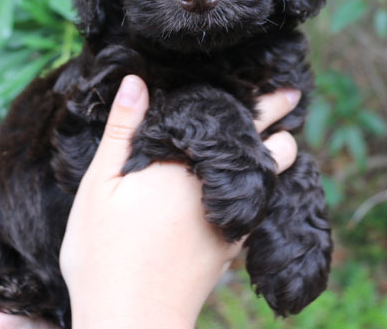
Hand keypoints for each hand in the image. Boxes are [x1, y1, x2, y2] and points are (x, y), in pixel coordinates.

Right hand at [60, 75, 298, 328]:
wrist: (127, 321)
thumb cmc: (104, 252)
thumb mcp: (101, 185)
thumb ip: (123, 129)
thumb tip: (136, 80)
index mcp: (188, 164)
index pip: (236, 119)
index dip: (256, 97)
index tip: (268, 81)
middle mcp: (221, 187)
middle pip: (273, 145)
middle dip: (279, 117)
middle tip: (285, 96)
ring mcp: (235, 220)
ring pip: (278, 176)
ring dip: (278, 152)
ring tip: (273, 133)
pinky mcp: (234, 246)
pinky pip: (267, 208)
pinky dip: (269, 187)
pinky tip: (257, 182)